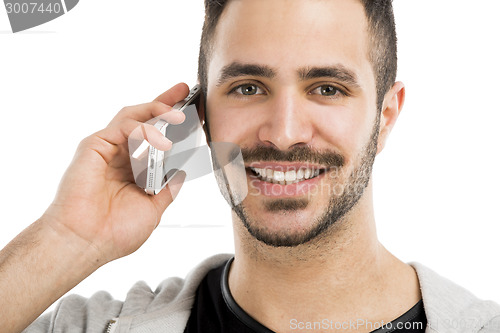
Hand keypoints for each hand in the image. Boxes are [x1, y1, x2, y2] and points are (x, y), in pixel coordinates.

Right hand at [43, 82, 188, 264]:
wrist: (86, 242)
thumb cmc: (114, 231)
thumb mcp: (153, 209)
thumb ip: (167, 188)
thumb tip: (181, 172)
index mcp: (133, 169)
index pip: (155, 139)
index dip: (173, 125)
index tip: (193, 116)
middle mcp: (120, 155)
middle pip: (144, 119)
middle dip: (165, 104)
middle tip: (186, 92)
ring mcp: (107, 148)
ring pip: (134, 116)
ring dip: (158, 110)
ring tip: (180, 114)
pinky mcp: (95, 145)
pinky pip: (123, 126)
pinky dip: (143, 128)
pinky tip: (158, 138)